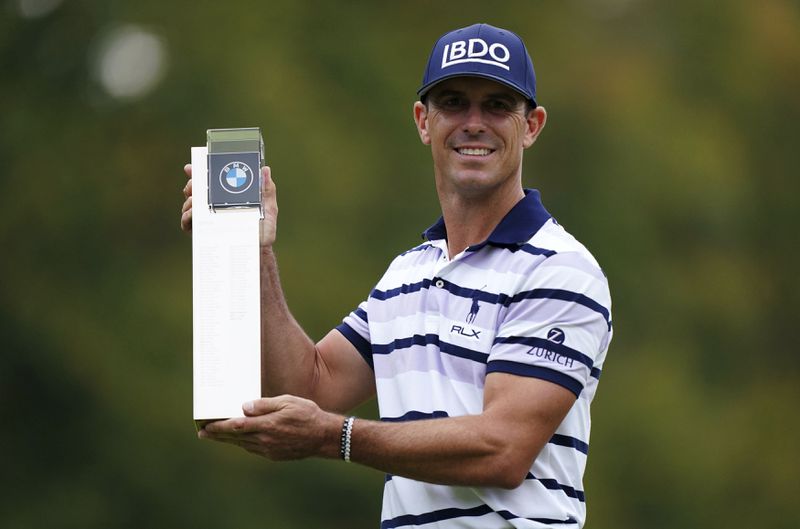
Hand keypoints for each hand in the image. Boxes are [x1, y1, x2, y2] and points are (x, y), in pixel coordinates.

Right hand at [179, 163, 277, 247]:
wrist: (259, 250)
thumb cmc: (264, 229)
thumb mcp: (269, 207)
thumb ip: (268, 189)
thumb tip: (265, 169)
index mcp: (227, 197)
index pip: (209, 181)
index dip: (198, 172)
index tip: (191, 168)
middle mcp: (214, 206)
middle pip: (195, 190)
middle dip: (192, 185)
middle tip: (194, 186)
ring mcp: (207, 218)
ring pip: (189, 205)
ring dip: (189, 201)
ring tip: (194, 200)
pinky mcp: (202, 232)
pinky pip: (188, 223)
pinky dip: (187, 217)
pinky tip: (192, 214)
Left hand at [198, 395, 340, 460]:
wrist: (324, 436)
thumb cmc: (307, 414)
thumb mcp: (287, 402)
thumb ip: (264, 405)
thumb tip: (243, 407)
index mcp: (266, 425)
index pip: (236, 426)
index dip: (218, 427)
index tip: (205, 426)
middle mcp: (265, 440)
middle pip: (235, 438)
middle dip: (217, 435)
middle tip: (202, 433)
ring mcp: (269, 450)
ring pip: (243, 444)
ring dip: (229, 440)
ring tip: (217, 436)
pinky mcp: (274, 455)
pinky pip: (254, 449)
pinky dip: (243, 444)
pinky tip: (240, 440)